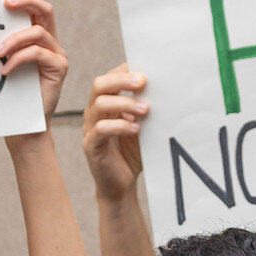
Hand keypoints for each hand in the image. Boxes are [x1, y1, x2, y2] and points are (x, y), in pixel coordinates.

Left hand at [0, 0, 67, 123]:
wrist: (24, 120)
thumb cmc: (12, 90)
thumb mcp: (4, 60)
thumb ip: (2, 43)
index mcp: (37, 36)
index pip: (35, 8)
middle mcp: (51, 41)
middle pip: (45, 11)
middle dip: (26, 2)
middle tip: (7, 4)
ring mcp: (57, 54)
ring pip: (38, 33)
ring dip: (14, 40)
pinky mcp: (59, 68)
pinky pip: (38, 53)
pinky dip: (19, 59)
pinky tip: (6, 71)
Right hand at [83, 64, 147, 202]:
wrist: (121, 184)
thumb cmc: (132, 153)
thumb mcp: (143, 127)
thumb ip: (146, 110)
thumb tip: (165, 90)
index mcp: (106, 104)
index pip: (110, 78)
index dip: (124, 71)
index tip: (146, 70)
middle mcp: (94, 113)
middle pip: (100, 85)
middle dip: (122, 80)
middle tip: (143, 82)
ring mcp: (90, 128)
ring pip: (100, 104)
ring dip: (124, 103)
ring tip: (146, 109)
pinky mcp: (91, 146)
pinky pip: (101, 130)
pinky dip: (120, 126)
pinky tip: (137, 129)